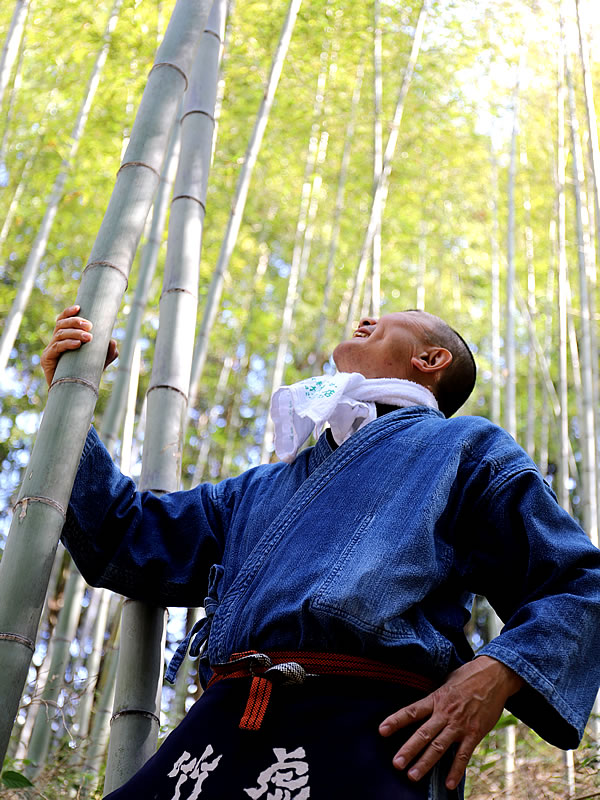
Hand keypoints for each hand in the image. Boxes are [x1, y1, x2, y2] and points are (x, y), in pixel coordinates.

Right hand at [41, 305, 117, 386]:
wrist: (73, 391)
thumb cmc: (85, 373)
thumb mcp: (101, 361)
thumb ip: (108, 351)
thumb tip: (112, 341)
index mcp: (65, 337)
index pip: (63, 320)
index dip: (68, 312)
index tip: (79, 307)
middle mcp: (55, 341)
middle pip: (61, 324)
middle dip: (75, 322)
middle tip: (89, 326)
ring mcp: (50, 350)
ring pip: (60, 334)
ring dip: (74, 333)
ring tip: (88, 337)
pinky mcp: (47, 359)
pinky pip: (56, 347)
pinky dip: (67, 344)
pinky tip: (77, 344)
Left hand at [379, 656, 523, 790]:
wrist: (494, 676)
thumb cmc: (468, 676)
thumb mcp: (446, 681)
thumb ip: (435, 697)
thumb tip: (422, 707)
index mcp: (436, 699)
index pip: (412, 711)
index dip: (396, 720)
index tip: (382, 730)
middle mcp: (445, 713)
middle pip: (423, 733)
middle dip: (409, 750)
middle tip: (396, 764)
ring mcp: (460, 725)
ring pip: (439, 747)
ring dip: (425, 763)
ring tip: (413, 776)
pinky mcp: (474, 733)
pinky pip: (463, 755)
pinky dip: (456, 770)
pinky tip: (449, 784)